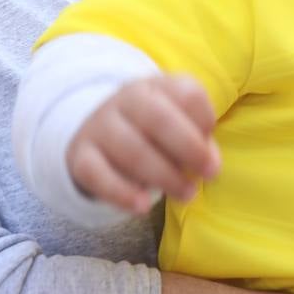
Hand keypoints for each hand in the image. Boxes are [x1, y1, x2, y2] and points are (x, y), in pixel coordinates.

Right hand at [67, 74, 220, 213]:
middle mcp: (126, 99)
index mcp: (157, 86)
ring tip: (187, 194)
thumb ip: (198, 138)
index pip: (186, 94)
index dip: (205, 119)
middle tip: (210, 174)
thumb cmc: (153, 129)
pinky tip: (143, 206)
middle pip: (159, 119)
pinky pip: (98, 175)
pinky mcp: (80, 156)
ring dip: (165, 176)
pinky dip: (122, 193)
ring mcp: (100, 126)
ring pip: (132, 151)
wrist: (99, 132)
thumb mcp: (178, 122)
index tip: (213, 144)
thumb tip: (210, 163)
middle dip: (190, 149)